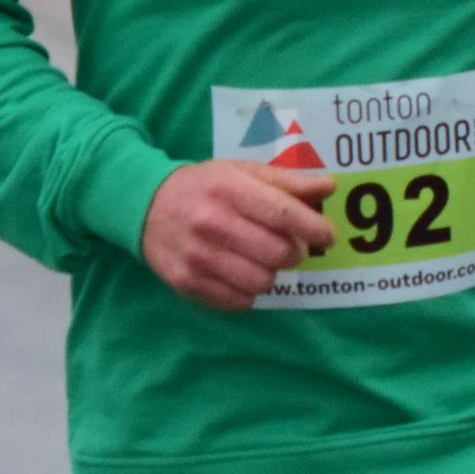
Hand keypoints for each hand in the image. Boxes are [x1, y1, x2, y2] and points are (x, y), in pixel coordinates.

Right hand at [140, 161, 337, 310]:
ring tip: (261, 259)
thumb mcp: (241, 172)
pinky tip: (240, 272)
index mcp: (229, 189)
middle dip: (294, 252)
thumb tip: (329, 187)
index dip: (314, 228)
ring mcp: (197, 256)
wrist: (145, 205)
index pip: (284, 214)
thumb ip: (286, 182)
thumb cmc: (205, 187)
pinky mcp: (187, 282)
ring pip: (262, 281)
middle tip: (290, 246)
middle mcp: (211, 223)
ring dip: (272, 273)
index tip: (327, 236)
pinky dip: (249, 291)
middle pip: (278, 253)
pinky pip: (239, 301)